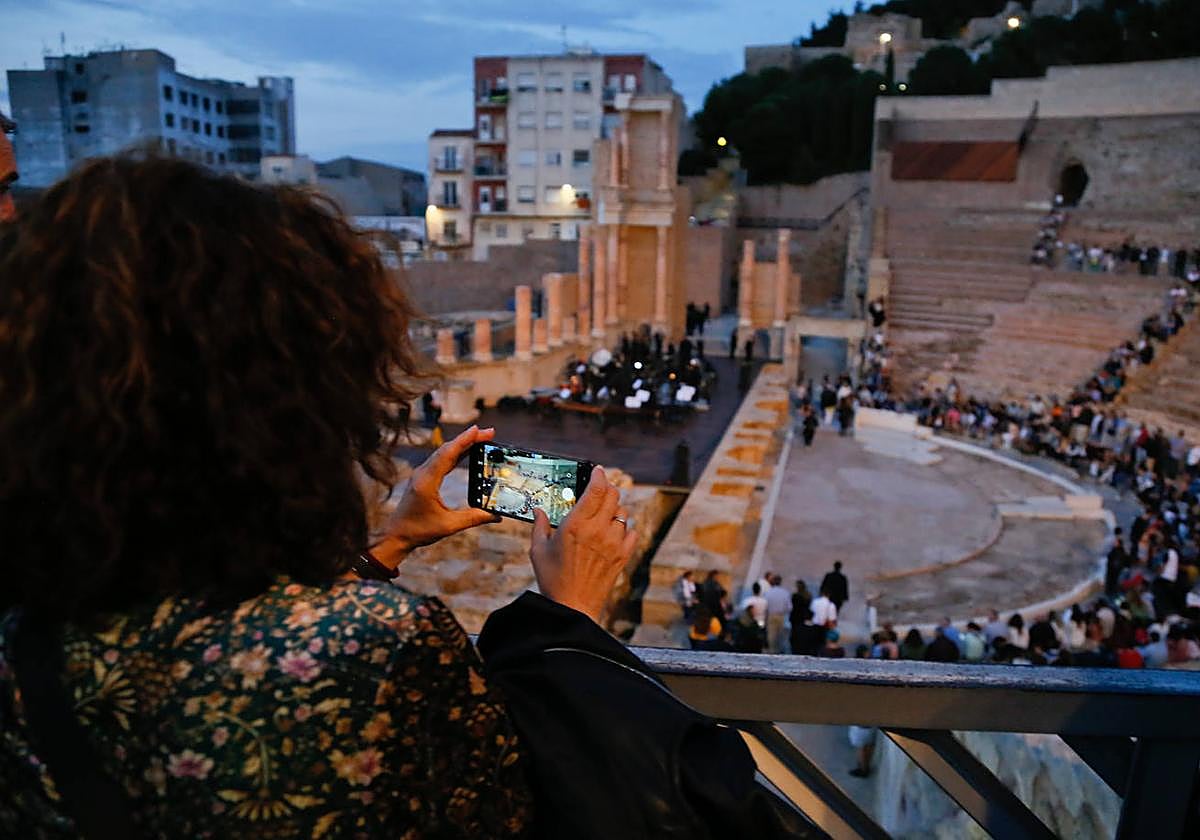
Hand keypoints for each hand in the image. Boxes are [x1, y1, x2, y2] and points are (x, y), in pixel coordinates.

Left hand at [374, 425, 499, 568]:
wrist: (395, 535)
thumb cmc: (418, 531)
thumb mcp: (449, 526)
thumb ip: (473, 518)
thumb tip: (495, 516)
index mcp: (427, 482)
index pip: (448, 455)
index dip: (464, 441)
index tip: (478, 430)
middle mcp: (422, 474)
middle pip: (447, 449)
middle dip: (468, 439)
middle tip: (489, 432)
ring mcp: (421, 474)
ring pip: (444, 453)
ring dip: (462, 444)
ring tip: (481, 438)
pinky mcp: (422, 478)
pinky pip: (440, 460)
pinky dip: (455, 453)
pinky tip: (466, 451)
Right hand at [528, 466, 636, 622]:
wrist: (573, 607)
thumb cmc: (552, 580)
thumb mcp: (538, 550)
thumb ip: (539, 526)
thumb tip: (538, 510)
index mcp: (576, 525)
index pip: (596, 489)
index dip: (599, 475)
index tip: (598, 471)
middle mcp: (598, 530)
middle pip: (613, 495)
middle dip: (607, 488)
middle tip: (600, 489)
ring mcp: (613, 543)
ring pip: (622, 513)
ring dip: (613, 509)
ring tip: (602, 515)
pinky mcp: (622, 555)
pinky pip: (631, 531)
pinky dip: (624, 528)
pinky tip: (613, 533)